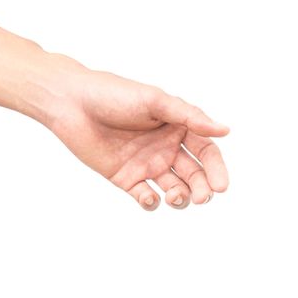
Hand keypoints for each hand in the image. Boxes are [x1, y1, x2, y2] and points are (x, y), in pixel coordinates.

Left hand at [48, 62, 229, 210]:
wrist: (73, 103)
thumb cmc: (114, 95)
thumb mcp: (155, 101)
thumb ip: (188, 116)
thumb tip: (225, 130)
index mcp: (177, 126)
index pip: (206, 151)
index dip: (216, 169)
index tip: (221, 186)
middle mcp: (165, 147)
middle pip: (193, 174)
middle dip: (202, 188)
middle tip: (203, 198)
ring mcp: (146, 164)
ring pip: (174, 188)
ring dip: (180, 197)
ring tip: (175, 196)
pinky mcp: (126, 178)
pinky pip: (145, 196)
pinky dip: (151, 202)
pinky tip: (150, 196)